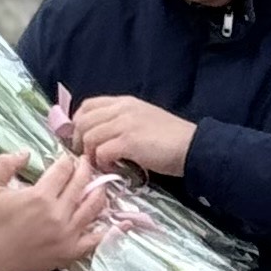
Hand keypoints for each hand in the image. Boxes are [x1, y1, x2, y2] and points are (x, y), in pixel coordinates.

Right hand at [0, 147, 107, 270]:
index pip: (64, 170)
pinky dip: (108, 229)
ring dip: (99, 191)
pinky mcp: (70, 252)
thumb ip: (5, 164)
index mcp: (39, 196)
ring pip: (94, 207)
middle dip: (85, 169)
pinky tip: (116, 222)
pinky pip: (96, 239)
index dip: (67, 160)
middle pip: (82, 184)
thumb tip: (25, 152)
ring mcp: (67, 235)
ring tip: (98, 184)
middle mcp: (58, 214)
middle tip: (86, 163)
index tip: (67, 158)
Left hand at [67, 93, 196, 180]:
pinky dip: (102, 163)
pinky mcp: (129, 142)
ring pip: (89, 137)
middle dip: (79, 141)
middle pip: (83, 121)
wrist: (192, 146)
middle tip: (87, 157)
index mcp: (124, 102)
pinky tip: (113, 168)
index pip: (88, 105)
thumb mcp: (143, 120)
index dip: (78, 122)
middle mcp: (122, 109)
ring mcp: (124, 124)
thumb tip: (100, 135)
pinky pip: (101, 152)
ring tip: (101, 164)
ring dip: (90, 154)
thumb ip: (121, 122)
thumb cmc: (170, 138)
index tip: (82, 139)